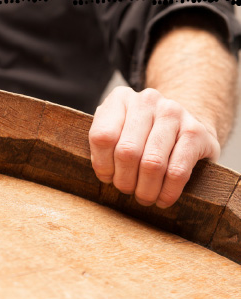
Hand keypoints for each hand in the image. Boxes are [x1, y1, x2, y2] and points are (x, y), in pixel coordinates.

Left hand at [88, 86, 219, 207]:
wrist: (186, 126)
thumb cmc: (142, 136)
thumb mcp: (116, 132)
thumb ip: (103, 147)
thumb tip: (105, 175)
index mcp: (120, 99)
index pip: (102, 136)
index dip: (102, 164)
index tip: (107, 177)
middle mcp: (147, 100)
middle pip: (127, 152)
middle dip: (124, 180)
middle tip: (127, 190)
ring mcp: (174, 113)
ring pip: (152, 163)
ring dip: (145, 189)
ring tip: (144, 197)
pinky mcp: (197, 132)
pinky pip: (177, 171)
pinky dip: (167, 192)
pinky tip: (163, 199)